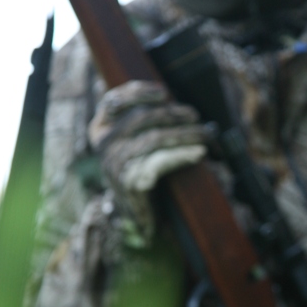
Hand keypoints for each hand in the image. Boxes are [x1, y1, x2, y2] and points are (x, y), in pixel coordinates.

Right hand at [89, 80, 206, 234]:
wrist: (142, 213)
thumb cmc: (144, 169)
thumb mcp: (134, 139)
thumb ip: (141, 117)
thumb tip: (167, 94)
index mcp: (100, 129)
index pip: (113, 101)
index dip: (139, 92)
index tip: (164, 93)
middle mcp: (104, 145)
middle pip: (141, 118)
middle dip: (173, 114)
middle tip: (195, 116)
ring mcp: (115, 165)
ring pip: (155, 138)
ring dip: (186, 134)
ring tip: (206, 134)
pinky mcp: (131, 182)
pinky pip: (160, 162)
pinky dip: (183, 155)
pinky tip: (199, 153)